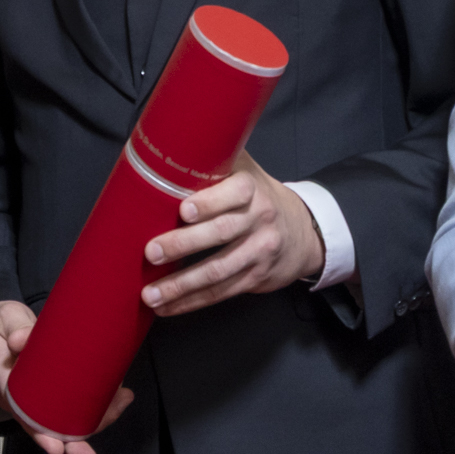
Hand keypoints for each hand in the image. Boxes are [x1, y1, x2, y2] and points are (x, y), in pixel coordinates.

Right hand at [0, 302, 131, 453]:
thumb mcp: (1, 321)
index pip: (23, 415)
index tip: (56, 448)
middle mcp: (26, 398)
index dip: (41, 434)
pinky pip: (77, 402)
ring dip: (95, 421)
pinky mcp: (58, 387)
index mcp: (6, 384)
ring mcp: (43, 395)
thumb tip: (20, 340)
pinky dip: (100, 403)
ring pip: (68, 418)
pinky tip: (120, 395)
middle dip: (72, 446)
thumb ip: (13, 327)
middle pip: (49, 429)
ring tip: (121, 404)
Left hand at [143, 153, 323, 315]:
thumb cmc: (258, 195)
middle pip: (221, 233)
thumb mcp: (244, 171)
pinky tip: (167, 307)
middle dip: (183, 244)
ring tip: (151, 294)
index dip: (210, 201)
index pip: (235, 193)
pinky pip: (221, 292)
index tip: (183, 210)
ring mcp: (259, 252)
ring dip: (181, 285)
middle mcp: (260, 219)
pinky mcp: (256, 278)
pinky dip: (191, 302)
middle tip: (151, 252)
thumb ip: (214, 162)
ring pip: (218, 271)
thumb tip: (167, 146)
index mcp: (252, 188)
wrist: (303, 230)